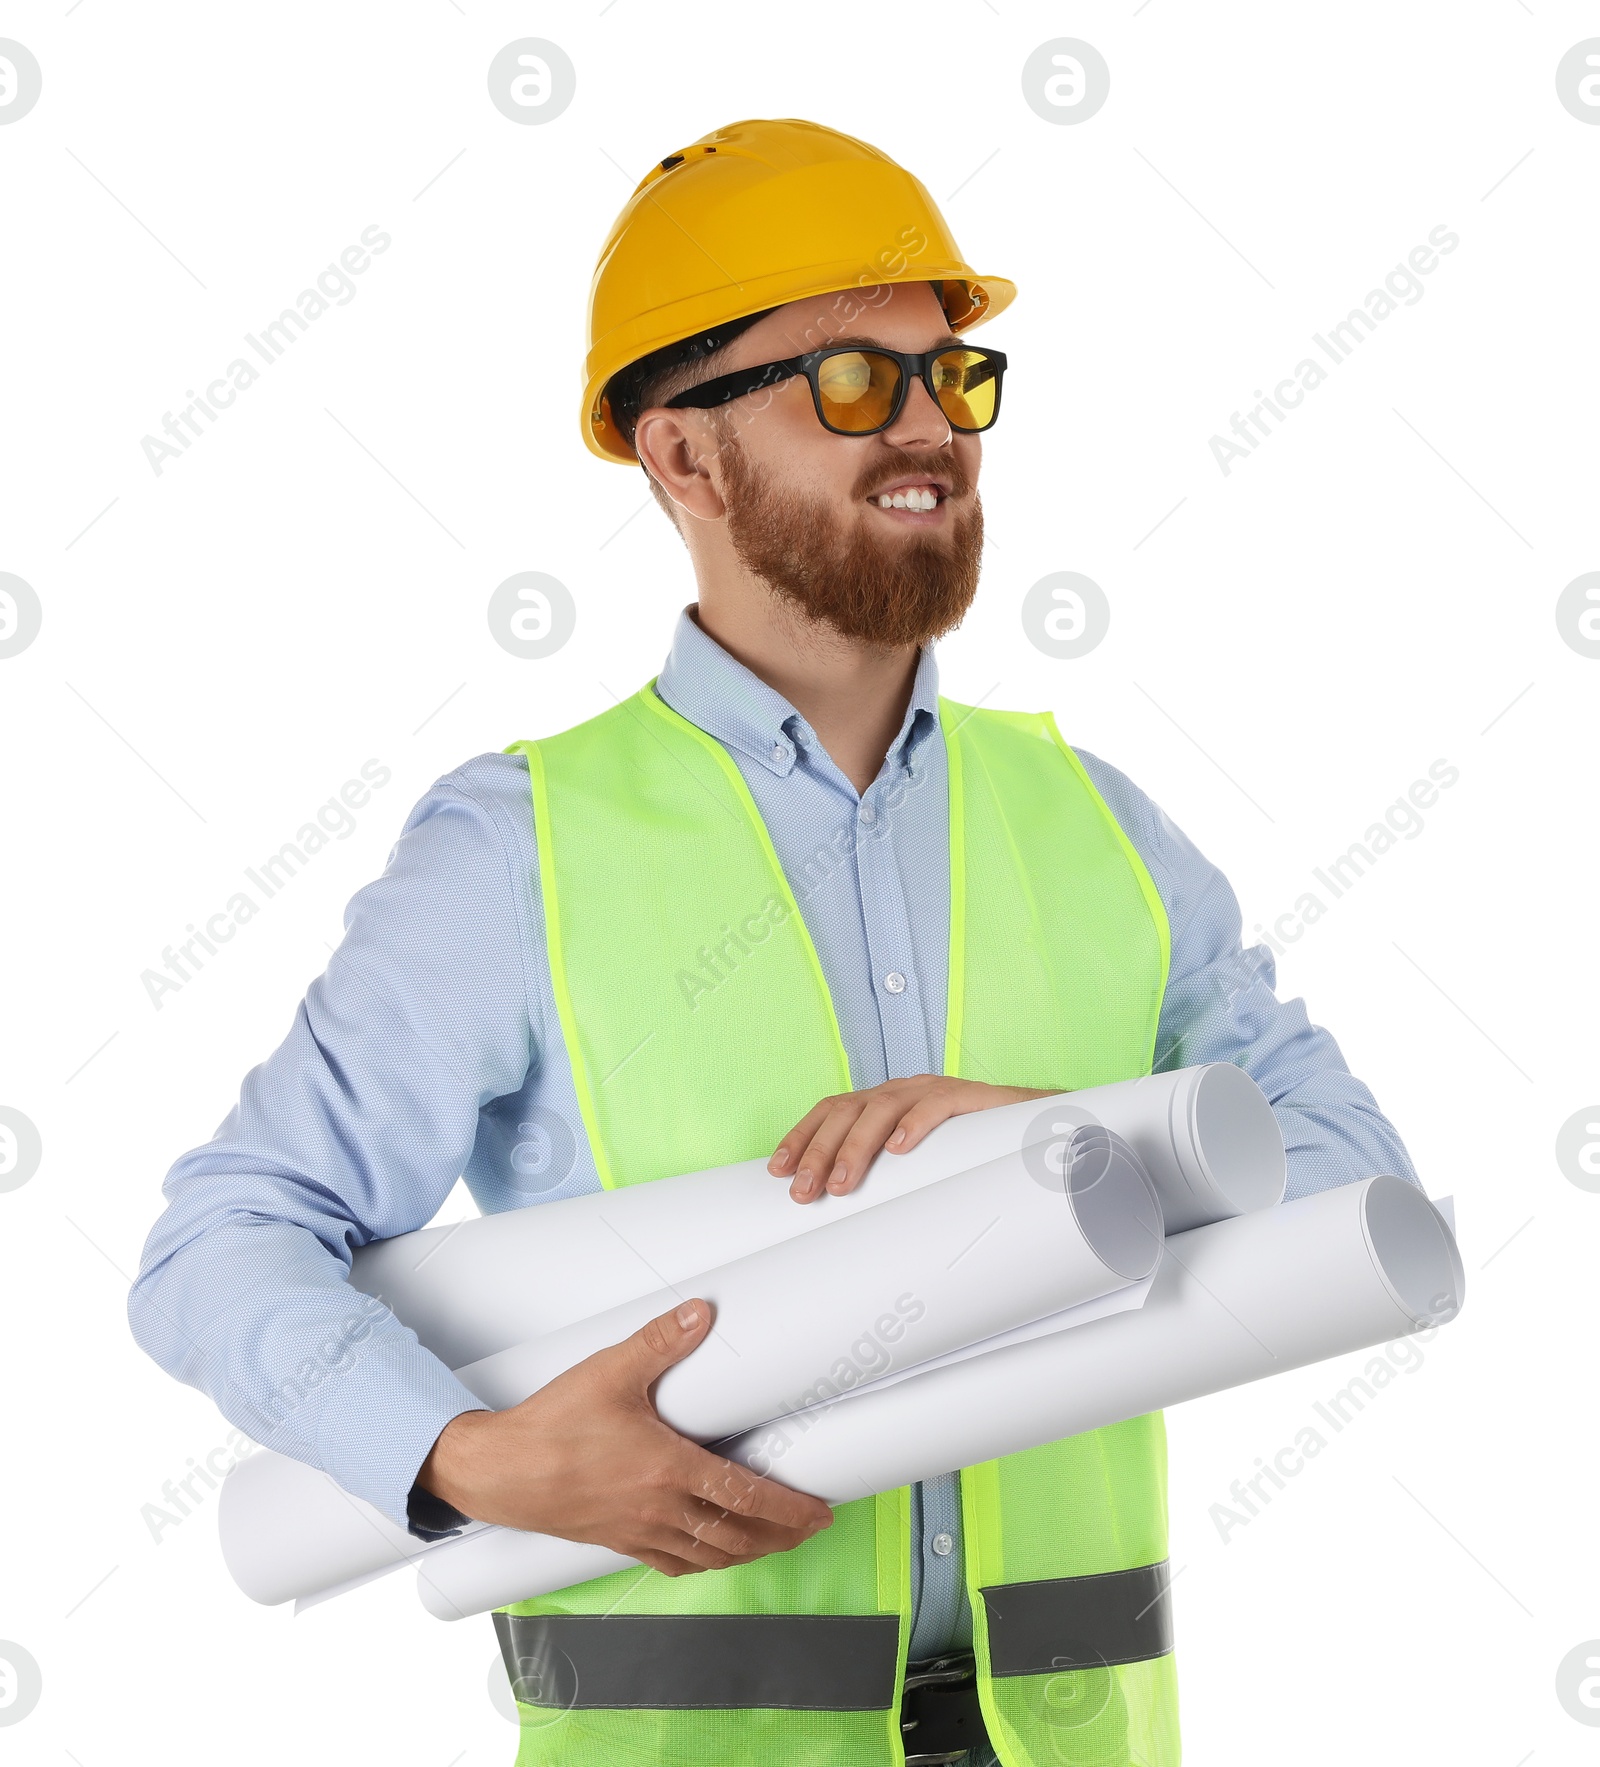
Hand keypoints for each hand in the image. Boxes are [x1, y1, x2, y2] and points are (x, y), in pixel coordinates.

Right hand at [417, 1298, 833, 1576]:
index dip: (790, 1508)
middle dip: (782, 1535)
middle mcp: (660, 1509)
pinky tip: (709, 1555)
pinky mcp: (616, 1540)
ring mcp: (638, 1530)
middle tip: (810, 1529)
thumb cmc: (551, 1425)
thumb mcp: (610, 1371)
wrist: (498, 1471)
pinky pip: (672, 1563)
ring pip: (709, 1556)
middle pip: (738, 1536)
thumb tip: (700, 1313)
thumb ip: (660, 1341)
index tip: (820, 1511)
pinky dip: (703, 1563)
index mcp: (668, 1470)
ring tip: (775, 1543)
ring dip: (749, 1553)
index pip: (747, 1497)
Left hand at [767, 1075, 1054, 1202]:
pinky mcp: (970, 1098)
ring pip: (883, 1107)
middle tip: (803, 1192)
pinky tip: (900, 1148)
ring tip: (843, 1183)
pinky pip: (937, 1104)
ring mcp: (934, 1091)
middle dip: (819, 1151)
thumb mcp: (919, 1166)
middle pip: (847, 1110)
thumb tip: (843, 1226)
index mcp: (883, 1103)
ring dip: (857, 1145)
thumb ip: (886, 1180)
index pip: (830, 1110)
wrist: (1036, 1126)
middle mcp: (902, 1090)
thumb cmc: (970, 1151)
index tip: (777, 1171)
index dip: (801, 1137)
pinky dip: (915, 1124)